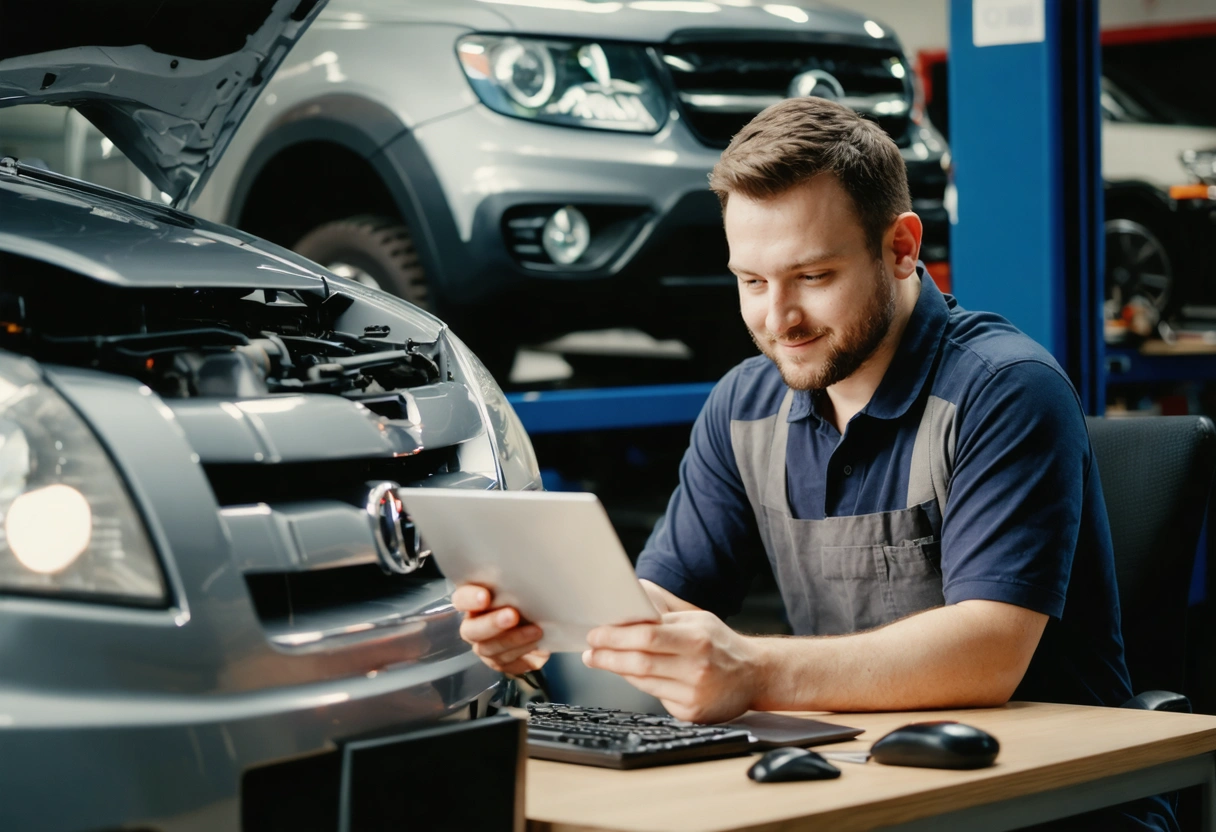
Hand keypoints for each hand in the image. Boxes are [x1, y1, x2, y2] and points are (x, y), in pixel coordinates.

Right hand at [452, 584, 549, 675]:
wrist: (542, 623)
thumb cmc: (526, 598)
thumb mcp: (520, 587)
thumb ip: (516, 583)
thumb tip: (529, 576)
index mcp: (473, 602)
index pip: (461, 599)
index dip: (469, 599)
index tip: (485, 596)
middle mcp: (473, 626)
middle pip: (472, 630)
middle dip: (492, 623)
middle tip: (512, 616)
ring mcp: (485, 647)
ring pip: (490, 649)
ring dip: (513, 640)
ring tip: (535, 631)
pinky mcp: (500, 663)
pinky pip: (507, 663)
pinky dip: (523, 655)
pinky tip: (537, 645)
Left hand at [583, 610, 761, 722]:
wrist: (755, 674)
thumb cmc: (720, 643)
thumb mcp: (698, 620)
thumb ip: (664, 617)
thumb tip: (626, 613)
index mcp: (697, 638)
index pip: (647, 635)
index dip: (615, 636)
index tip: (595, 634)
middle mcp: (697, 667)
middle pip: (640, 662)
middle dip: (608, 656)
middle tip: (590, 651)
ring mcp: (694, 693)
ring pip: (643, 682)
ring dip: (618, 671)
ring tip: (601, 660)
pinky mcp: (692, 713)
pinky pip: (656, 698)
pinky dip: (641, 685)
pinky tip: (632, 676)